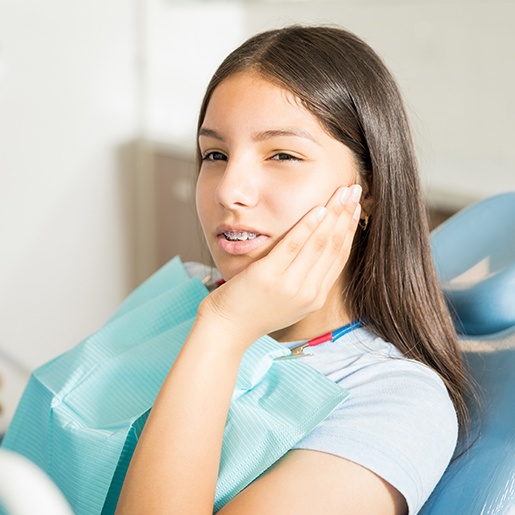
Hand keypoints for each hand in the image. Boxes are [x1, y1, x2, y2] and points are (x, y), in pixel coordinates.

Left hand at [197, 184, 361, 344]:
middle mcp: (308, 293)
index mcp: (315, 297)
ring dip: (334, 214)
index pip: (339, 257)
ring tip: (343, 192)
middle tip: (355, 189)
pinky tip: (318, 209)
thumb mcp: (287, 300)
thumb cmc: (253, 310)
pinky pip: (293, 246)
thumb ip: (304, 279)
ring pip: (319, 244)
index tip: (355, 208)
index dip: (349, 229)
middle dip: (346, 215)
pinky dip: (307, 226)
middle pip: (334, 246)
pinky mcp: (269, 276)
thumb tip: (315, 249)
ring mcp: (290, 286)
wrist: (226, 329)